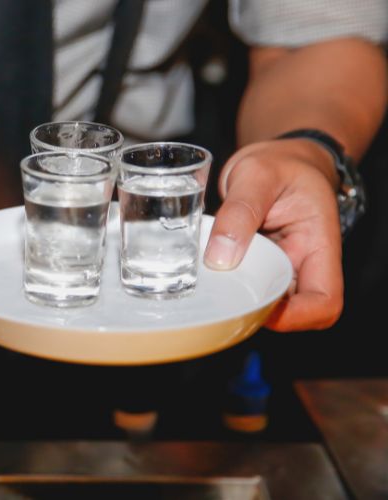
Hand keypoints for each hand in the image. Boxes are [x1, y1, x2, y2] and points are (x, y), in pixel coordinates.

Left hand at [204, 139, 342, 330]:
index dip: (295, 317)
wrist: (277, 159)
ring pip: (266, 302)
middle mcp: (304, 263)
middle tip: (217, 297)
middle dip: (256, 312)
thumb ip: (239, 212)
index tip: (257, 306)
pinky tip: (206, 277)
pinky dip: (227, 286)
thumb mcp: (257, 174)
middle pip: (293, 312)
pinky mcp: (260, 266)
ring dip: (238, 300)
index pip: (324, 300)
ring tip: (208, 284)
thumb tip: (220, 259)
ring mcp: (281, 268)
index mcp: (320, 244)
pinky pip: (247, 286)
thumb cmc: (279, 163)